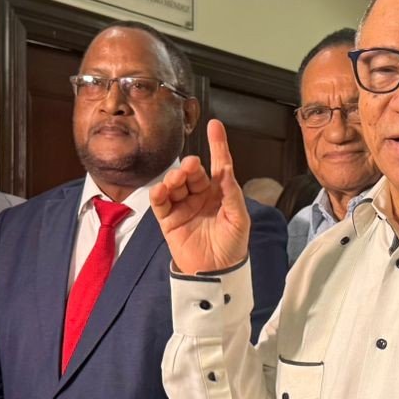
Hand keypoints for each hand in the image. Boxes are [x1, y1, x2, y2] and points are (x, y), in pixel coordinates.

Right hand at [150, 119, 250, 275]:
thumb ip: (232, 195)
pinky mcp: (169, 220)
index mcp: (221, 193)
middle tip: (191, 165)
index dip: (218, 145)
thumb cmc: (232, 246)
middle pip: (193, 173)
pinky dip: (159, 193)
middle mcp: (201, 196)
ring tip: (177, 179)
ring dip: (175, 178)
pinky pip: (161, 202)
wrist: (216, 273)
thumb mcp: (239, 220)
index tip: (215, 125)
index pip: (220, 164)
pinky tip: (161, 190)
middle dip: (190, 166)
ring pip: (175, 184)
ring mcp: (184, 206)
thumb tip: (227, 172)